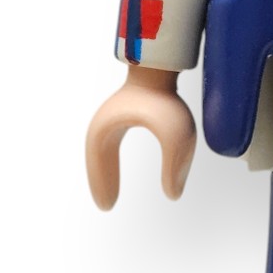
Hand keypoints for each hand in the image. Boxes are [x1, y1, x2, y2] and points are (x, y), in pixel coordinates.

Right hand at [85, 67, 196, 207]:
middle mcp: (104, 123)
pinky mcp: (124, 111)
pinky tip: (118, 168)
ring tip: (110, 193)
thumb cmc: (165, 98)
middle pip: (96, 159)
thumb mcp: (176, 136)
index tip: (108, 207)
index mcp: (105, 131)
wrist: (163, 66)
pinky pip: (111, 142)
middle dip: (101, 181)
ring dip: (104, 171)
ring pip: (102, 151)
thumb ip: (176, 166)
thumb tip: (173, 195)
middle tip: (106, 205)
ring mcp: (113, 115)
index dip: (103, 185)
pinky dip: (110, 159)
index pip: (100, 165)